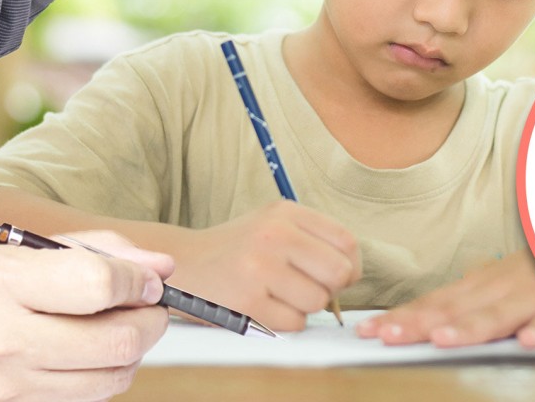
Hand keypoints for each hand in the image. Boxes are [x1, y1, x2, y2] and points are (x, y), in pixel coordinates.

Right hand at [0, 231, 173, 401]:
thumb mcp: (12, 250)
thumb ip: (93, 249)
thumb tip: (160, 265)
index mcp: (3, 283)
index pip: (99, 285)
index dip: (139, 280)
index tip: (149, 278)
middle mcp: (5, 339)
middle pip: (117, 341)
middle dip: (152, 320)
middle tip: (150, 304)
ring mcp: (8, 385)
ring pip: (111, 378)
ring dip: (134, 351)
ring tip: (121, 325)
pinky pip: (85, 398)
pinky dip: (104, 375)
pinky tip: (91, 351)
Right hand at [173, 200, 360, 330]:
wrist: (183, 263)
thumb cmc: (237, 247)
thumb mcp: (272, 223)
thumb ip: (313, 238)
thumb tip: (352, 272)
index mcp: (285, 212)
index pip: (346, 242)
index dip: (350, 266)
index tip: (338, 276)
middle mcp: (274, 235)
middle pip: (339, 273)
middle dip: (332, 289)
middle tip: (311, 288)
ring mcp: (259, 268)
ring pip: (317, 301)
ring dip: (305, 306)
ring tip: (280, 295)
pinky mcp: (248, 302)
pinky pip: (294, 322)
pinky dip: (286, 321)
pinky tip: (265, 307)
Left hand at [355, 251, 534, 347]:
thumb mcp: (503, 280)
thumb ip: (473, 297)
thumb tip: (434, 312)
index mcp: (483, 284)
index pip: (435, 302)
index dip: (402, 316)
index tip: (367, 330)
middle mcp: (502, 287)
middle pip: (455, 308)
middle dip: (418, 323)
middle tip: (384, 336)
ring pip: (500, 313)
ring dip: (470, 327)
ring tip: (441, 340)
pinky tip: (528, 341)